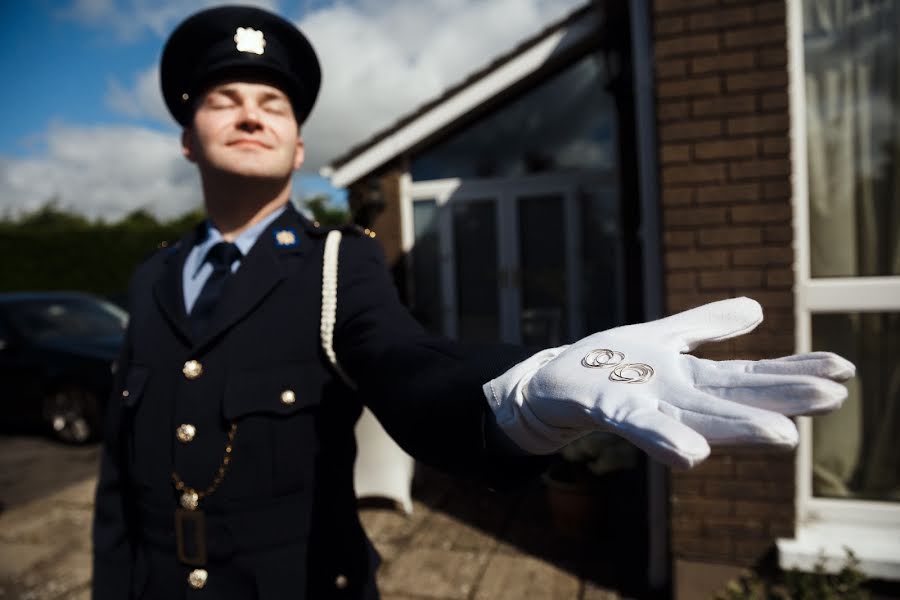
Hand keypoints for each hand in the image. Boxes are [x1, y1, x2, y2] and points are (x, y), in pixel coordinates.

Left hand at [484, 297, 853, 467]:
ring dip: (736, 427)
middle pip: (734, 397)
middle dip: (782, 398)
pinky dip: (662, 438)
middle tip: (835, 397)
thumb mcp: (662, 336)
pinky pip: (636, 425)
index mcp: (691, 379)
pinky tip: (692, 455)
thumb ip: (707, 325)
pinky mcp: (606, 409)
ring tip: (781, 435)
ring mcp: (643, 407)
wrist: (548, 385)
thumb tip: (759, 308)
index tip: (845, 369)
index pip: (751, 376)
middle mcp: (675, 398)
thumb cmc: (608, 365)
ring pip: (696, 418)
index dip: (795, 372)